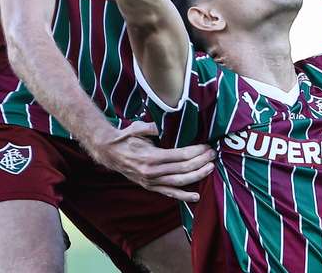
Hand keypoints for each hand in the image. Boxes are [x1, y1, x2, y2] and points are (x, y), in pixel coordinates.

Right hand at [89, 121, 215, 201]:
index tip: (206, 146)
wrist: (109, 153)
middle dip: (201, 162)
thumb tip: (167, 123)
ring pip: (179, 182)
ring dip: (197, 176)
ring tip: (210, 168)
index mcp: (151, 157)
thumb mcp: (138, 128)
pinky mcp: (150, 187)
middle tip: (213, 154)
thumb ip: (153, 127)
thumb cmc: (125, 137)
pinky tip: (196, 196)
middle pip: (183, 169)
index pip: (180, 156)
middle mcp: (152, 172)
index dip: (196, 151)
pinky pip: (169, 193)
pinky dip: (183, 196)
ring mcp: (151, 182)